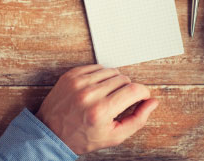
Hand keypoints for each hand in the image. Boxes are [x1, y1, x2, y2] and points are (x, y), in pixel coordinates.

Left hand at [36, 65, 158, 153]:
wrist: (51, 133)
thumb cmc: (82, 137)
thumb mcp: (114, 136)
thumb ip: (137, 119)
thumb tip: (152, 102)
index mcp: (101, 112)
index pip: (134, 90)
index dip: (143, 93)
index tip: (142, 97)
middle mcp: (89, 94)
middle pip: (124, 79)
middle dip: (128, 90)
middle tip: (121, 102)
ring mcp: (78, 82)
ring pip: (112, 71)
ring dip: (115, 82)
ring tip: (108, 95)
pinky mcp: (71, 75)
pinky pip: (97, 67)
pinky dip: (102, 76)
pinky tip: (98, 88)